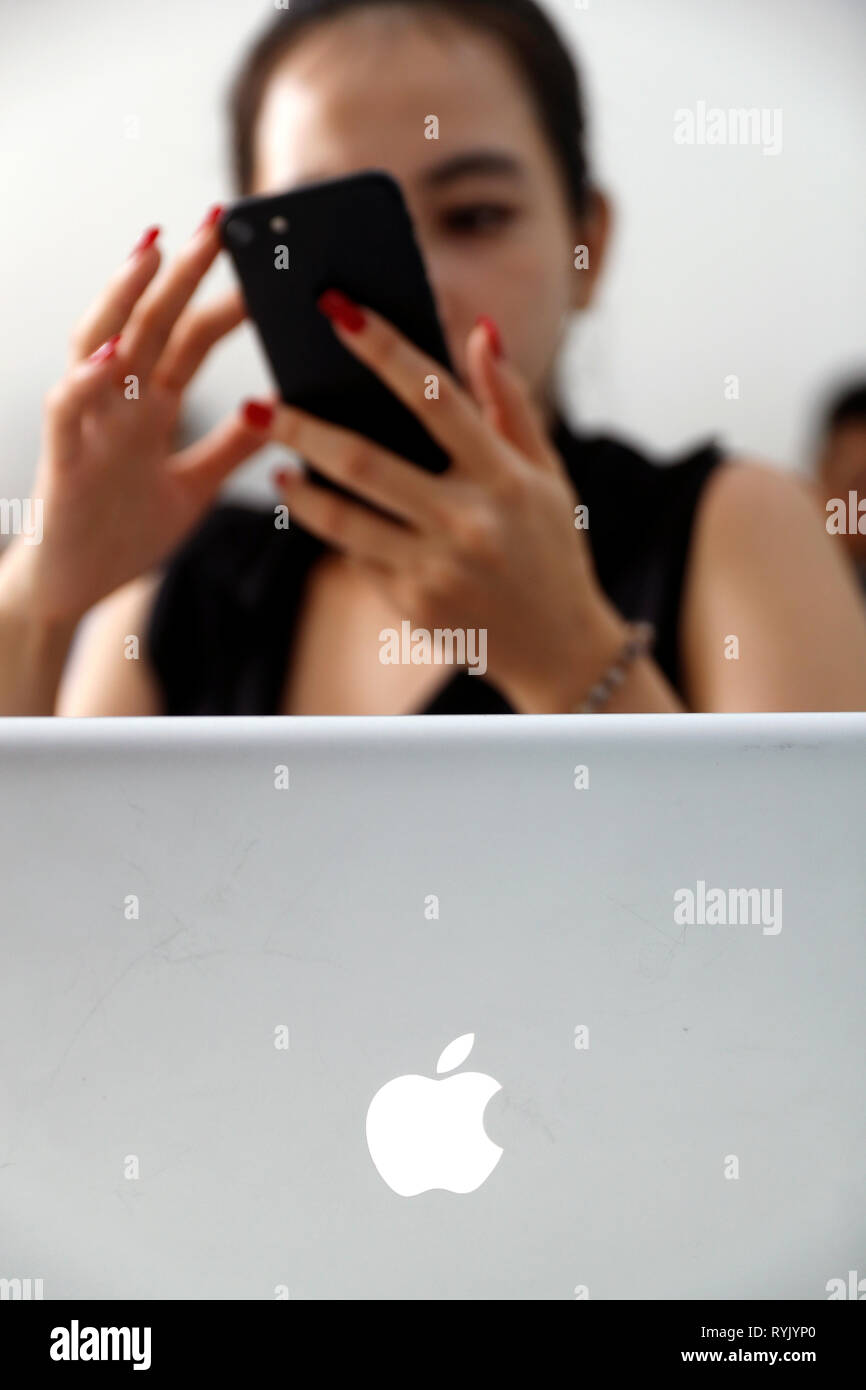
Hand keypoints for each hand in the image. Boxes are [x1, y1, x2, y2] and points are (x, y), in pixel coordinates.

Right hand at [3, 210, 272, 622]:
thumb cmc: (123, 533)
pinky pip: (68, 408)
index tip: (258, 261)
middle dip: (182, 272)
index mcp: (150, 408)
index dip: (220, 299)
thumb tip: (280, 412)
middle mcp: (118, 404)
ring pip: (101, 344)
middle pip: (151, 324)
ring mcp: (88, 425)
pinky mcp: (63, 458)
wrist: (73, 587)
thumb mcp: (194, 488)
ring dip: (125, 297)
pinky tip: (114, 352)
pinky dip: (88, 379)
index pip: (189, 338)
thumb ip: (230, 449)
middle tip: (219, 221)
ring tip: (153, 251)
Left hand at [267, 291, 618, 709]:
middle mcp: (469, 523)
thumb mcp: (548, 475)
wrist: (558, 648)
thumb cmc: (550, 547)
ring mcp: (436, 569)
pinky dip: (335, 528)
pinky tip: (316, 506)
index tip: (338, 311)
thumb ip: (510, 403)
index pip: (436, 398)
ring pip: (343, 518)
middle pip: (365, 462)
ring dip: (300, 488)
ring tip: (277, 465)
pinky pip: (358, 556)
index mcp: (506, 479)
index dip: (384, 349)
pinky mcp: (412, 603)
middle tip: (258, 403)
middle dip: (302, 428)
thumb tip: (479, 331)